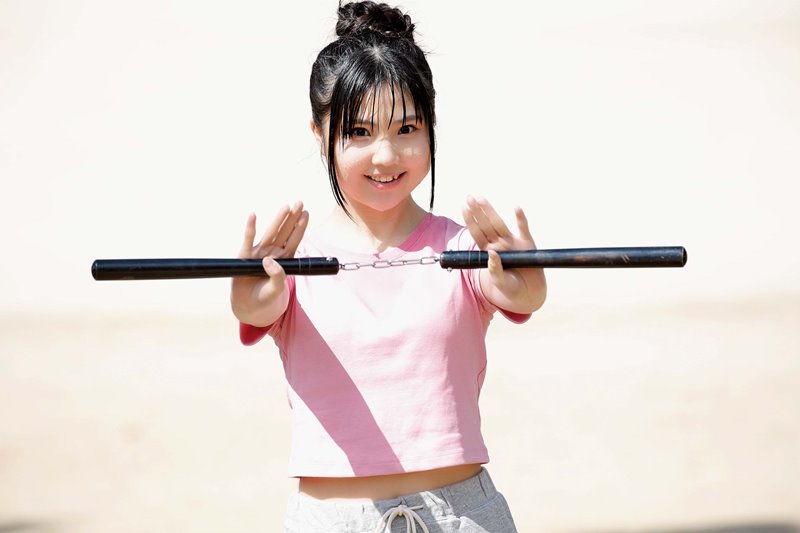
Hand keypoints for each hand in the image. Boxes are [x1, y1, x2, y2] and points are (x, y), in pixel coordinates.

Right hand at [231, 201, 308, 325]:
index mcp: (283, 259)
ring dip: (277, 220)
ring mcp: (258, 252)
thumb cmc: (265, 297)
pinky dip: (250, 228)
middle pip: (284, 232)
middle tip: (299, 202)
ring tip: (286, 207)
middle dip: (292, 218)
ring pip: (270, 233)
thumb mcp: (275, 290)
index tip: (306, 213)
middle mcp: (272, 252)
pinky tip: (253, 215)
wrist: (248, 305)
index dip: (300, 227)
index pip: (294, 240)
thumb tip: (269, 261)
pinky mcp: (244, 256)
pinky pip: (247, 240)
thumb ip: (277, 277)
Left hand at [461, 196, 544, 312]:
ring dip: (491, 211)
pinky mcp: (527, 244)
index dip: (470, 221)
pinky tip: (516, 207)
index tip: (464, 207)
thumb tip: (491, 253)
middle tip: (469, 197)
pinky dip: (520, 218)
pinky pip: (523, 228)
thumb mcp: (500, 282)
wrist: (529, 293)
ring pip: (499, 224)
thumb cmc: (511, 288)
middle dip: (477, 211)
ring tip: (481, 198)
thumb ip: (495, 270)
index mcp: (489, 252)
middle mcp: (499, 244)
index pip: (477, 234)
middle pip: (485, 225)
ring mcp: (512, 242)